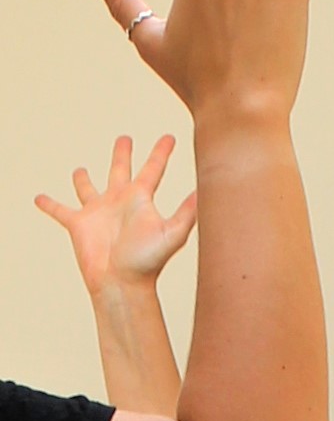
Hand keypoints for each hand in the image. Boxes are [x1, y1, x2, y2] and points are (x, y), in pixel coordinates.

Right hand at [35, 135, 195, 296]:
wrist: (122, 283)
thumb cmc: (148, 262)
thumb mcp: (172, 234)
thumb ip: (188, 212)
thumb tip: (206, 191)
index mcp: (141, 200)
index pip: (153, 169)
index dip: (161, 153)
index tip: (170, 137)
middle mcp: (119, 202)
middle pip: (120, 170)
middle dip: (122, 154)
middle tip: (124, 138)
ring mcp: (98, 212)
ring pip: (87, 188)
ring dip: (82, 179)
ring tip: (80, 170)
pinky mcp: (78, 225)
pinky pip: (59, 210)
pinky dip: (48, 204)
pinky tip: (39, 198)